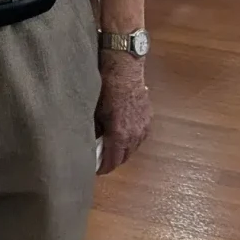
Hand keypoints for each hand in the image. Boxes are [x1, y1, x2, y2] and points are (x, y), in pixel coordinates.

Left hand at [95, 51, 150, 173]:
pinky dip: (132, 141)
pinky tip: (124, 136)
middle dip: (113, 161)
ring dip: (123, 151)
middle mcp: (134, 135)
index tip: (97, 170)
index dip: (104, 168)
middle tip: (102, 159)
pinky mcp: (149, 119)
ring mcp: (143, 127)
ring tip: (111, 148)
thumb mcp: (94, 110)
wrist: (125, 70)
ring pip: (134, 148)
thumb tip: (90, 142)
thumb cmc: (106, 87)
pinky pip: (140, 137)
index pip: (113, 161)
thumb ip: (95, 130)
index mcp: (119, 134)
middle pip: (124, 157)